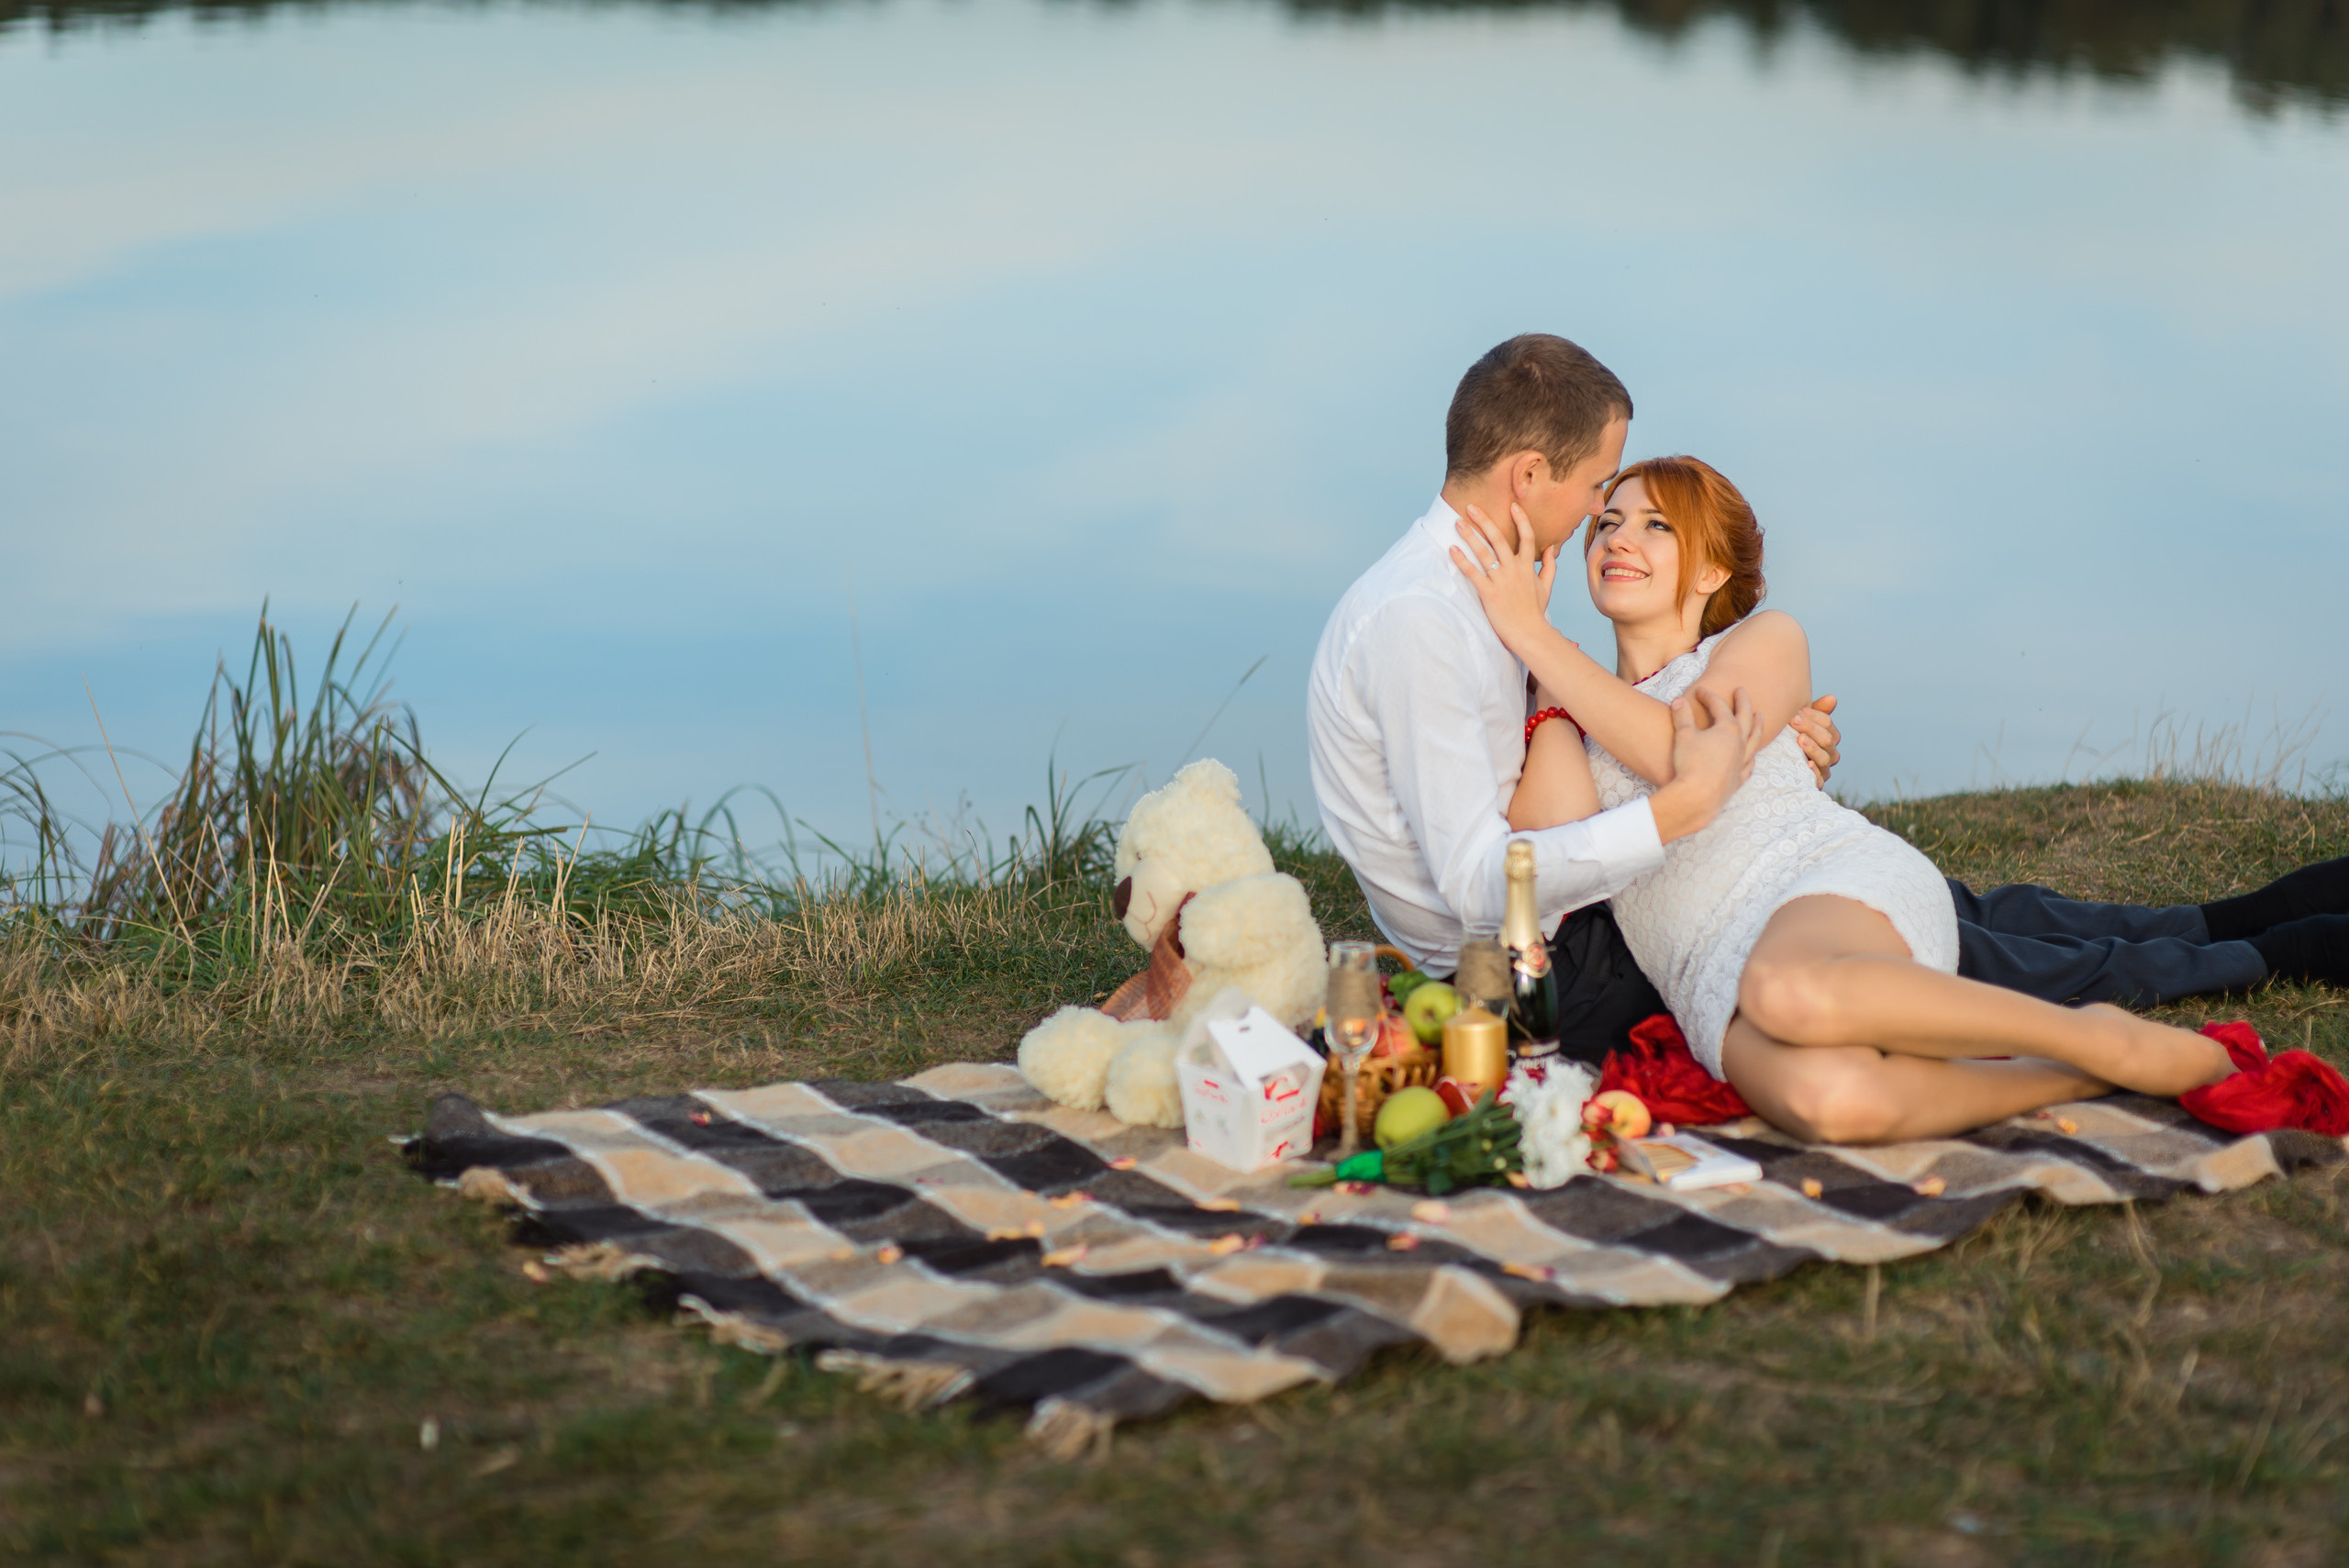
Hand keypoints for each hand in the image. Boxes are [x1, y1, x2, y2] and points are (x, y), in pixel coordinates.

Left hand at [1448, 503, 1563, 655]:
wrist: (1529, 633)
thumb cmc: (1535, 611)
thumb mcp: (1546, 586)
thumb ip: (1549, 566)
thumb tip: (1551, 548)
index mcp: (1527, 566)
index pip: (1527, 536)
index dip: (1521, 519)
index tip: (1512, 505)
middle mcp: (1514, 569)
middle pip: (1498, 538)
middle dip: (1484, 520)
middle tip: (1471, 506)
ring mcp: (1501, 580)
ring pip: (1484, 552)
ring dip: (1469, 536)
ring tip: (1457, 523)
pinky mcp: (1489, 593)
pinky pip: (1473, 573)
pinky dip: (1462, 561)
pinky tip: (1452, 549)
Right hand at [1648, 686, 1764, 844]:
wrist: (1697, 797)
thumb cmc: (1690, 764)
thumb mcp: (1683, 735)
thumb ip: (1682, 716)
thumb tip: (1679, 701)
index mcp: (1728, 729)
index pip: (1719, 707)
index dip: (1709, 697)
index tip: (1700, 691)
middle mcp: (1740, 743)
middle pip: (1745, 718)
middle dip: (1743, 702)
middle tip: (1741, 690)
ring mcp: (1741, 761)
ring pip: (1754, 740)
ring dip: (1757, 727)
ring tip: (1759, 717)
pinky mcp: (1737, 778)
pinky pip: (1749, 764)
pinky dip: (1751, 757)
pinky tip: (1751, 756)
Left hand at [1791, 693, 1840, 788]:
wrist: (1775, 766)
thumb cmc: (1789, 738)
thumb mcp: (1800, 724)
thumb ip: (1815, 711)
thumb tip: (1832, 698)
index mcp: (1828, 737)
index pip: (1827, 724)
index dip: (1814, 716)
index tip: (1797, 711)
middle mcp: (1830, 753)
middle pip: (1827, 739)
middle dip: (1810, 728)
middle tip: (1793, 720)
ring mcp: (1823, 770)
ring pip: (1825, 758)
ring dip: (1813, 747)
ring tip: (1800, 739)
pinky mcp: (1815, 784)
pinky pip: (1819, 781)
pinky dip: (1815, 773)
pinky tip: (1808, 765)